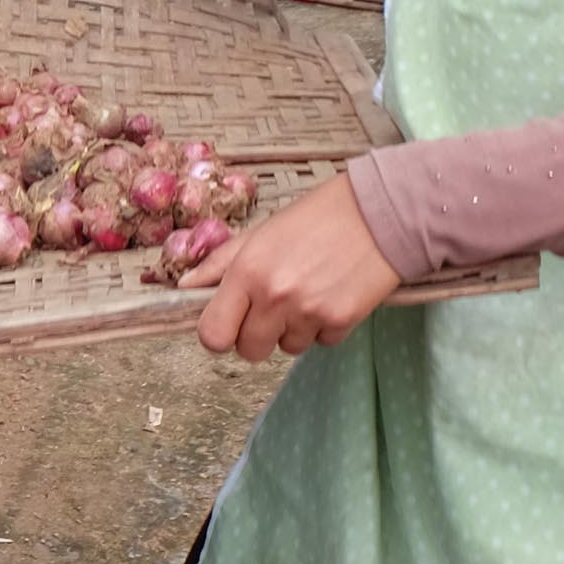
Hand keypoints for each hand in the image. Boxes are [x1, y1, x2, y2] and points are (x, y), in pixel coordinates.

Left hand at [191, 172, 401, 358]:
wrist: (379, 212)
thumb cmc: (317, 218)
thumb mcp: (259, 233)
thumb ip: (219, 264)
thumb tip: (184, 288)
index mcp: (247, 272)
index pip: (213, 335)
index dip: (219, 334)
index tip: (229, 324)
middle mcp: (275, 296)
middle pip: (249, 350)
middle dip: (257, 335)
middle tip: (273, 308)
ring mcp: (309, 311)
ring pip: (287, 348)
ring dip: (293, 329)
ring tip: (309, 293)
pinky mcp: (342, 320)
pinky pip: (321, 343)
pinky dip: (325, 327)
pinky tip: (332, 295)